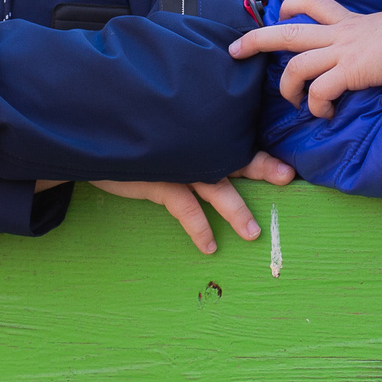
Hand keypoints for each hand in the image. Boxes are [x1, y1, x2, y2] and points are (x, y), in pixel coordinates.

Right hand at [90, 152, 295, 254]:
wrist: (95, 140)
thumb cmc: (134, 141)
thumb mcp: (164, 137)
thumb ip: (189, 140)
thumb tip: (213, 156)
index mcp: (199, 136)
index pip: (234, 139)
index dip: (259, 150)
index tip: (285, 161)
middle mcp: (193, 147)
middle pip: (234, 155)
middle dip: (262, 167)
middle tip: (286, 177)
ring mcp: (176, 162)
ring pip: (216, 186)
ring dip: (236, 211)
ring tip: (252, 234)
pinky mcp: (157, 178)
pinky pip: (184, 207)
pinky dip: (198, 227)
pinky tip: (208, 246)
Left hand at [228, 0, 381, 117]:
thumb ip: (378, 37)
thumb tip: (381, 52)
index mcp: (350, 21)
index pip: (313, 1)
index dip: (290, 5)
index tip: (279, 11)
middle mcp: (341, 33)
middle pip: (287, 30)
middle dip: (256, 40)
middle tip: (235, 51)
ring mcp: (343, 52)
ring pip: (296, 66)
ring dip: (288, 89)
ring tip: (294, 103)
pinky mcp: (351, 71)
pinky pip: (320, 91)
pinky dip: (316, 105)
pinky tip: (326, 113)